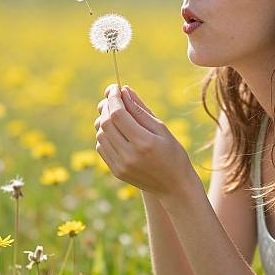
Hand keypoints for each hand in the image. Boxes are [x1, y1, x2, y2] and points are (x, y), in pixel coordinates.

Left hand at [94, 84, 200, 203]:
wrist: (174, 187)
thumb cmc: (173, 154)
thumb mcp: (162, 128)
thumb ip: (140, 109)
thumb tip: (124, 90)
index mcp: (144, 142)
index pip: (118, 114)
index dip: (114, 98)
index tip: (115, 87)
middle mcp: (129, 155)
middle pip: (106, 123)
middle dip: (107, 106)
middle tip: (112, 97)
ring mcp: (120, 165)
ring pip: (100, 135)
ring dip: (104, 120)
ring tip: (115, 113)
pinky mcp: (116, 171)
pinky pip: (101, 147)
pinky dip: (104, 134)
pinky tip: (115, 130)